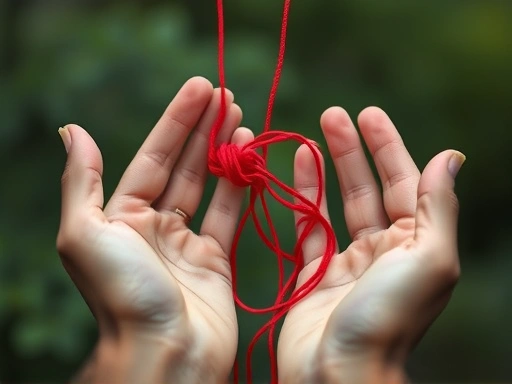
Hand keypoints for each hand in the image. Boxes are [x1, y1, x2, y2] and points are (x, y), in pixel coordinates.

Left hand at [57, 77, 251, 382]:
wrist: (165, 355)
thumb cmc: (122, 295)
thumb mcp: (85, 234)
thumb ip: (82, 181)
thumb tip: (74, 131)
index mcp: (121, 217)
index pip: (153, 156)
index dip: (177, 120)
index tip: (201, 88)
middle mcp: (153, 227)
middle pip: (182, 165)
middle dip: (203, 127)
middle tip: (224, 93)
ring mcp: (186, 243)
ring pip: (208, 186)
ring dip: (223, 150)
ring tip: (240, 116)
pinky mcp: (216, 260)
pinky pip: (230, 214)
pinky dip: (241, 185)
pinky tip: (250, 157)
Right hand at [277, 107, 463, 382]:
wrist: (338, 371)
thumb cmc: (388, 317)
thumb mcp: (428, 258)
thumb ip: (436, 206)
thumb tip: (449, 157)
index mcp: (416, 245)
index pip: (405, 183)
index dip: (388, 146)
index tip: (369, 115)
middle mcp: (385, 250)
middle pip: (370, 188)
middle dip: (354, 150)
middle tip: (334, 115)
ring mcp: (348, 261)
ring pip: (337, 204)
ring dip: (327, 168)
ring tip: (313, 134)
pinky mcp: (315, 272)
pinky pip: (308, 226)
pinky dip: (303, 197)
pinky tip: (296, 170)